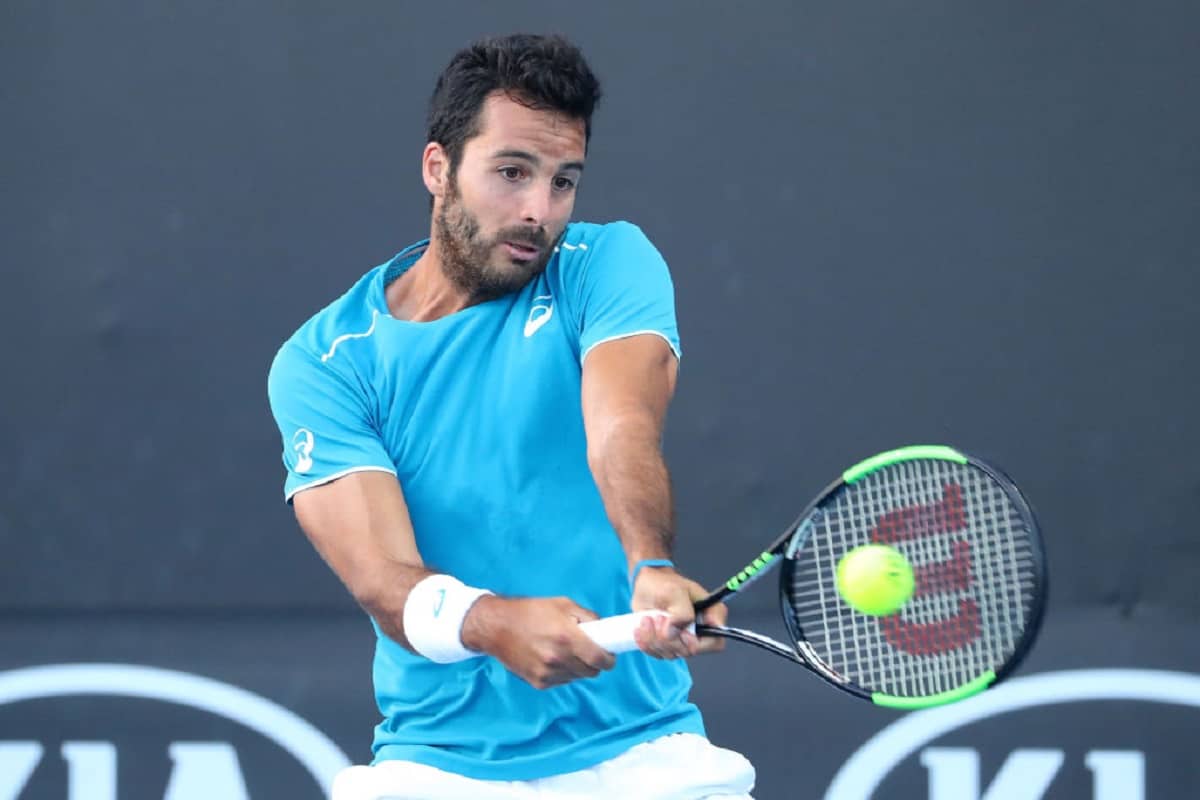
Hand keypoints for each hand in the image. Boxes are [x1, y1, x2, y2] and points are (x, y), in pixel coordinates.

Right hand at [461, 596, 615, 688]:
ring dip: (577, 667)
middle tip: (587, 650)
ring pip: (577, 677)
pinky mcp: (538, 683)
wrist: (496, 627)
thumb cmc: (531, 611)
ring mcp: (548, 674)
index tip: (609, 654)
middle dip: (594, 662)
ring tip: (564, 651)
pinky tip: (551, 657)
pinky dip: (563, 672)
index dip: (609, 658)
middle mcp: (558, 659)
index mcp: (567, 638)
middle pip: (592, 672)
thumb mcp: (563, 604)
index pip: (600, 660)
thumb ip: (588, 617)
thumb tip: (605, 630)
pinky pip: (562, 681)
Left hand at [630, 565, 726, 657]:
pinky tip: (642, 627)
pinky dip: (646, 643)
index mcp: (711, 615)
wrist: (645, 586)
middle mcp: (700, 631)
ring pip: (671, 654)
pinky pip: (657, 654)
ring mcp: (684, 640)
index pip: (715, 643)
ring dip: (654, 639)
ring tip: (648, 619)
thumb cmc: (663, 583)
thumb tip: (674, 633)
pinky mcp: (668, 645)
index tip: (681, 631)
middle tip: (657, 618)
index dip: (697, 643)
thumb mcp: (675, 591)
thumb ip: (681, 613)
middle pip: (689, 651)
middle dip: (668, 638)